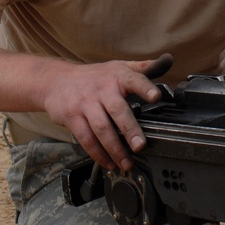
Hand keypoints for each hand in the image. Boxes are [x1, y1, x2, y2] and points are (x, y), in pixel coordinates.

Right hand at [41, 54, 172, 170]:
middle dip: (130, 129)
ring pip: (101, 128)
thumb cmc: (95, 76)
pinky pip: (86, 138)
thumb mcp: (118, 66)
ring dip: (115, 148)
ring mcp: (85, 103)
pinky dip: (97, 153)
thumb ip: (143, 67)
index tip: (156, 97)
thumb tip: (167, 61)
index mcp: (118, 76)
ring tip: (126, 163)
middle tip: (140, 146)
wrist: (56, 80)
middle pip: (118, 110)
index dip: (145, 88)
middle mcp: (102, 89)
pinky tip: (108, 162)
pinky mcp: (72, 117)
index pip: (134, 80)